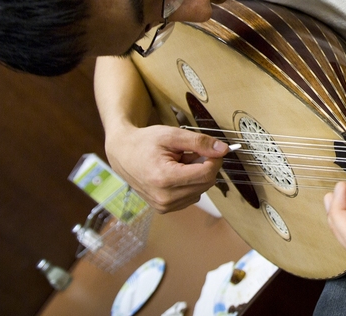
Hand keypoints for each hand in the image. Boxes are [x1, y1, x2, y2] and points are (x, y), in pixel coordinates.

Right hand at [104, 124, 231, 211]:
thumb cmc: (145, 142)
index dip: (214, 160)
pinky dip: (190, 184)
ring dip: (196, 175)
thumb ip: (199, 142)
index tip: (210, 149)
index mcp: (165, 179)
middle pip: (206, 183)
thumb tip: (223, 150)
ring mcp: (164, 206)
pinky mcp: (164, 209)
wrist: (122, 153)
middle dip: (204, 166)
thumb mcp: (173, 135)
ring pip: (201, 191)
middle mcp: (164, 198)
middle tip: (190, 153)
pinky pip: (191, 196)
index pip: (206, 174)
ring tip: (179, 163)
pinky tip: (176, 173)